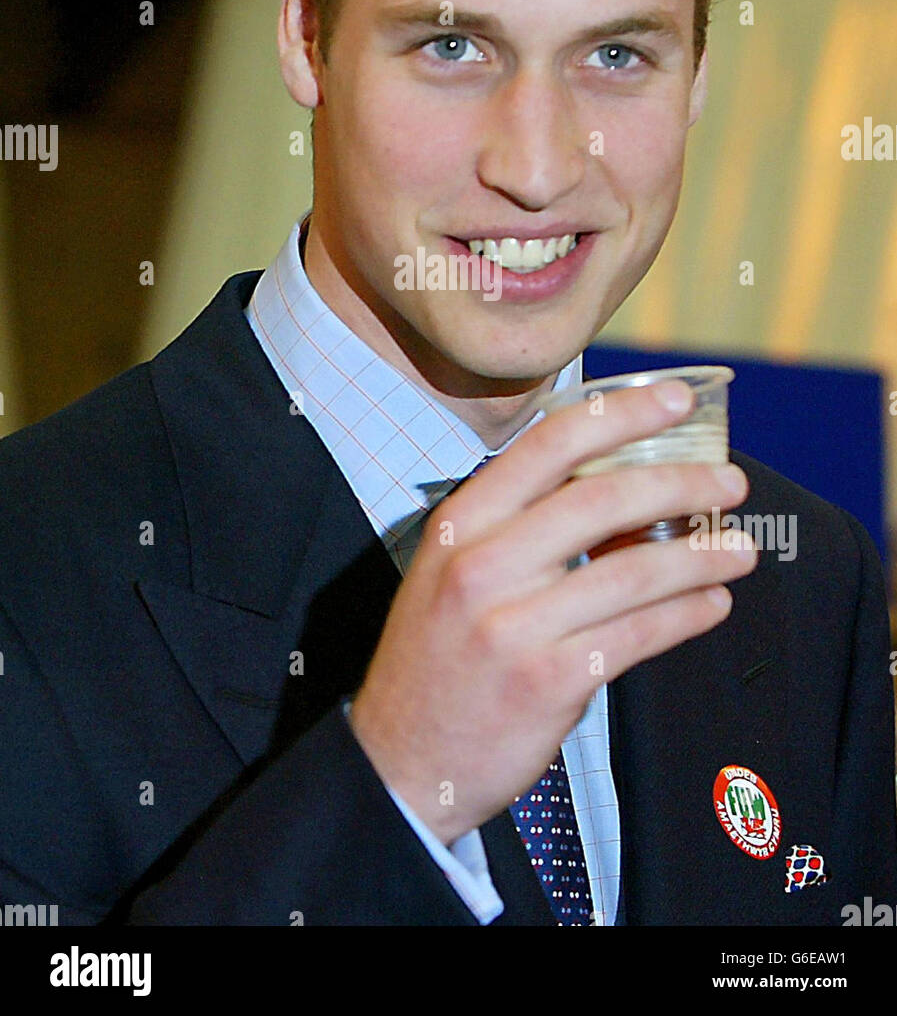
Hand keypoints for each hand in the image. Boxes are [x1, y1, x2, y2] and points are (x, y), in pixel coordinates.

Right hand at [348, 379, 754, 844]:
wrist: (401, 761)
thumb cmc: (438, 658)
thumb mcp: (453, 574)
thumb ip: (521, 530)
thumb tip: (625, 495)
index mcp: (459, 525)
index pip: (547, 446)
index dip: (620, 415)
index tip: (675, 400)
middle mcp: (482, 566)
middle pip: (601, 501)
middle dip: (680, 483)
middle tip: (729, 484)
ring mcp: (513, 626)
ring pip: (631, 572)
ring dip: (700, 556)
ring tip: (740, 550)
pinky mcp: (548, 681)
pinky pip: (637, 635)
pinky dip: (685, 615)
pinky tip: (711, 604)